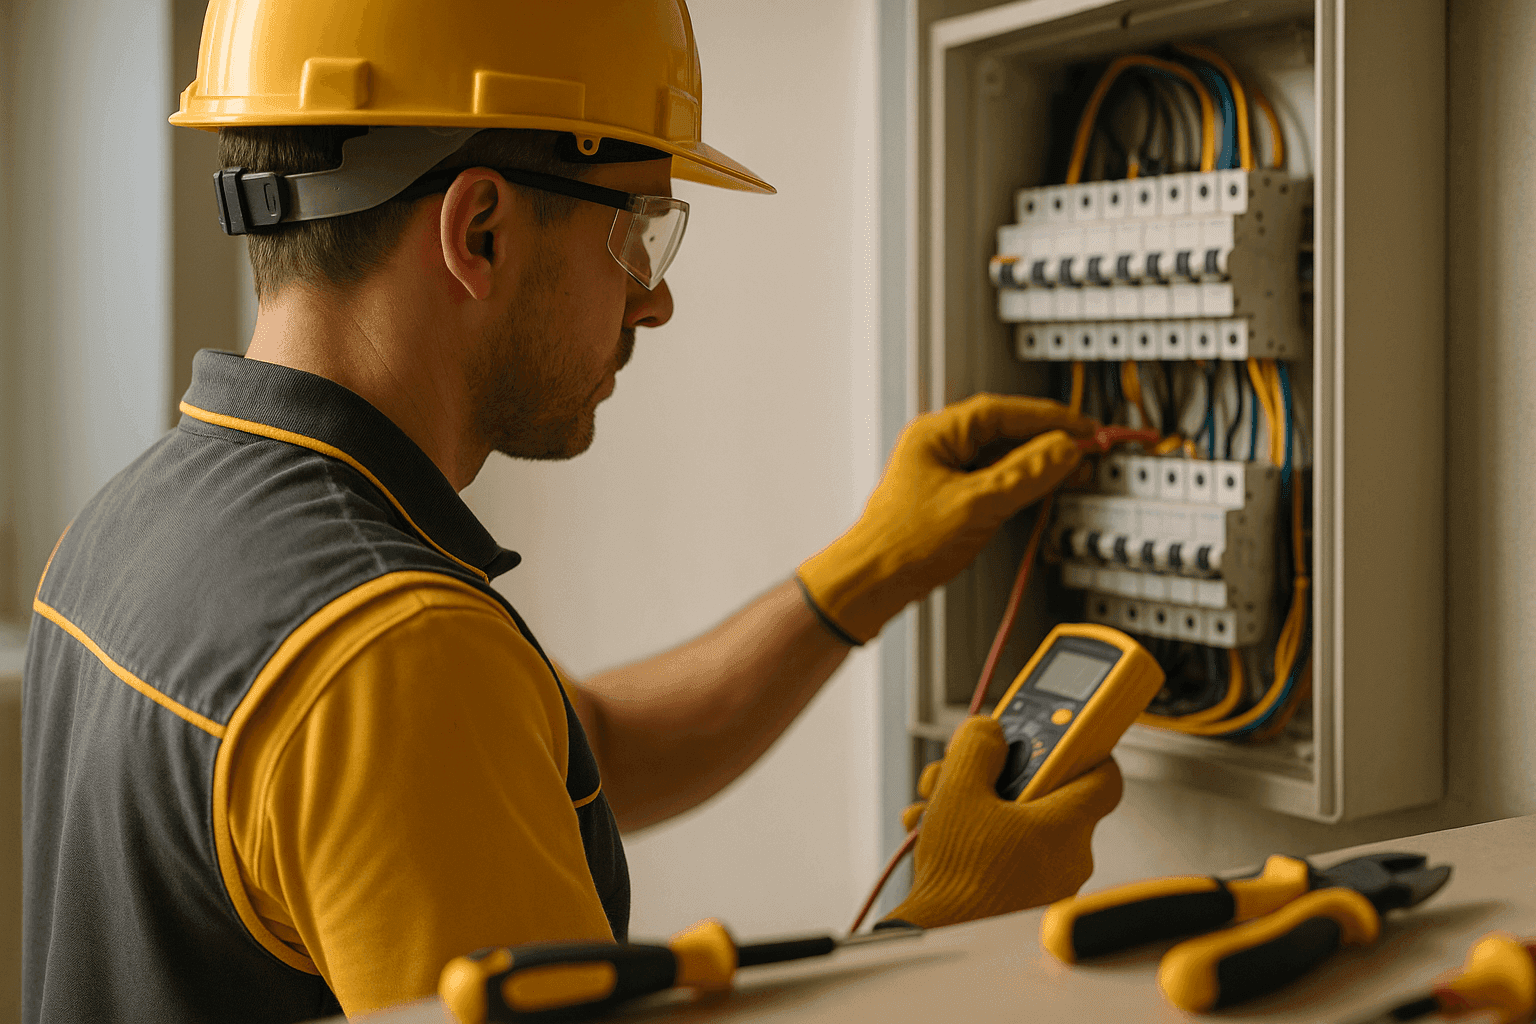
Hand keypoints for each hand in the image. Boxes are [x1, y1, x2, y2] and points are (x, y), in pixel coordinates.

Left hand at [796, 394, 1091, 642]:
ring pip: (1002, 458)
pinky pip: (994, 482)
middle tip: (1086, 452)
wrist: (871, 584)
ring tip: (1072, 473)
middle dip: (1048, 442)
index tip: (1085, 429)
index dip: (1051, 418)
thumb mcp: (977, 505)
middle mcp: (939, 447)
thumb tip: (1064, 450)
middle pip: (1006, 432)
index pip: (1004, 412)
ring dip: (1037, 465)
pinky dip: (1021, 485)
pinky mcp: (950, 500)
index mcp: (937, 433)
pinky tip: (1041, 493)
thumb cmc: (903, 543)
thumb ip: (1025, 474)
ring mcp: (944, 473)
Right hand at [883, 717, 1122, 929]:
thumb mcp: (957, 789)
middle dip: (1001, 775)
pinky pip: (1012, 852)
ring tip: (942, 808)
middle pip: (1048, 794)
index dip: (1081, 746)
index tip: (1057, 733)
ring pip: (1023, 822)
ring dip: (981, 806)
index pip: (1104, 774)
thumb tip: (990, 732)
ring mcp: (1052, 884)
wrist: (937, 940)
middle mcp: (1070, 857)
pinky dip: (979, 837)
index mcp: (1067, 826)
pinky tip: (941, 834)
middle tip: (973, 771)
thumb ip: (978, 746)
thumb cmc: (956, 879)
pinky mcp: (1029, 901)